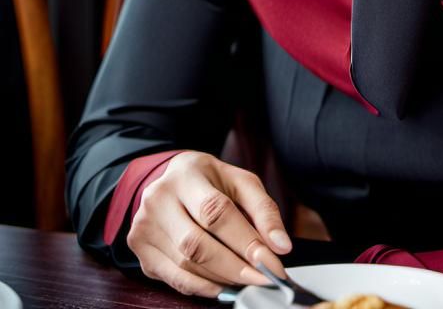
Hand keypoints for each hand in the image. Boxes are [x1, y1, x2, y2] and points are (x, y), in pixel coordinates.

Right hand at [127, 150, 291, 296]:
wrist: (170, 179)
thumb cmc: (211, 181)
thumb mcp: (241, 182)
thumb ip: (263, 211)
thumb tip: (282, 246)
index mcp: (186, 175)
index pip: (216, 212)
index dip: (245, 241)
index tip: (272, 262)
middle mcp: (158, 200)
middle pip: (197, 243)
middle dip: (235, 266)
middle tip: (263, 278)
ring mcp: (144, 227)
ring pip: (185, 264)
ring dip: (221, 279)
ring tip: (248, 282)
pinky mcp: (141, 251)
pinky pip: (173, 277)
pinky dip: (202, 287)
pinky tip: (223, 287)